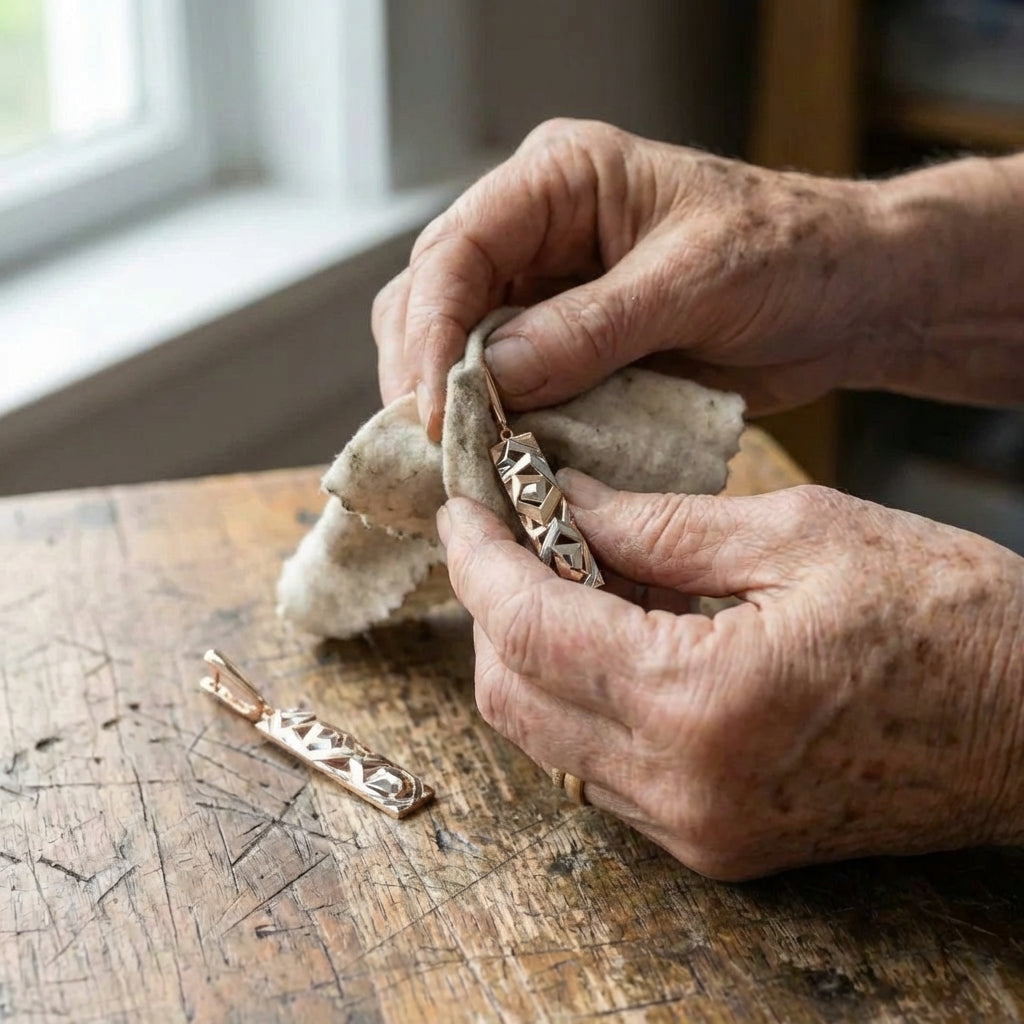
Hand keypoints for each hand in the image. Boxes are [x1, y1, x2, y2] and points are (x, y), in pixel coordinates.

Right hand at [375, 118, 895, 438]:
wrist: (848, 297)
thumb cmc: (790, 255)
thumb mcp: (694, 282)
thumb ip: (591, 328)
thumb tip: (491, 378)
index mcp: (559, 180)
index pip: (456, 248)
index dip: (432, 331)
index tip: (433, 409)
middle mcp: (536, 231)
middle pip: (434, 297)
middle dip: (426, 374)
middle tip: (440, 449)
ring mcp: (546, 292)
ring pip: (457, 347)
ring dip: (455, 405)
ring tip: (463, 464)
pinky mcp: (566, 346)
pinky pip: (507, 386)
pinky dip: (497, 425)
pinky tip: (497, 461)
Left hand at [436, 476, 1023, 879]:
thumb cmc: (949, 615)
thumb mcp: (800, 533)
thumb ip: (657, 523)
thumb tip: (564, 502)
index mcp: (701, 699)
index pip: (528, 627)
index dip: (478, 560)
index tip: (461, 508)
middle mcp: (681, 787)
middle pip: (514, 694)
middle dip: (492, 605)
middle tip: (511, 530)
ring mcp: (695, 829)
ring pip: (547, 738)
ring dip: (532, 648)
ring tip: (568, 569)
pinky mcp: (714, 841)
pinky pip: (600, 766)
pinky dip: (582, 693)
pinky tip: (614, 629)